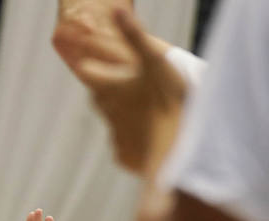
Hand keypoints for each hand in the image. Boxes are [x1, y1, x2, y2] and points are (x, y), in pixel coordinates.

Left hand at [52, 6, 184, 173]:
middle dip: (107, 91)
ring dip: (123, 117)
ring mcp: (116, 137)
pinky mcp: (125, 157)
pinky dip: (133, 140)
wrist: (179, 147)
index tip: (92, 63)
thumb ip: (134, 35)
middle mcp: (108, 113)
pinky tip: (149, 137)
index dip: (92, 66)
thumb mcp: (155, 60)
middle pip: (98, 99)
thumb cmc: (168, 101)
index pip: (89, 73)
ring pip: (113, 123)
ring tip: (143, 113)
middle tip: (124, 86)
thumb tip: (115, 9)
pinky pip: (124, 147)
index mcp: (110, 88)